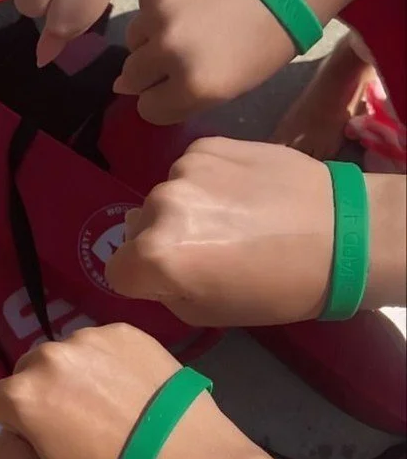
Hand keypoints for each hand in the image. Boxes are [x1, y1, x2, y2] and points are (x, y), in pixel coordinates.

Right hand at [0, 323, 283, 458]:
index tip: (49, 442)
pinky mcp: (125, 330)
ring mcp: (89, 338)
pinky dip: (110, 363)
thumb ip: (8, 454)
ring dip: (76, 374)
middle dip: (44, 392)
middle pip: (29, 371)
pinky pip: (103, 345)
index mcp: (21, 394)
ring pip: (67, 355)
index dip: (20, 425)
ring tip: (112, 406)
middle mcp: (48, 355)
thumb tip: (10, 430)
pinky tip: (133, 390)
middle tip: (80, 422)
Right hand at [105, 137, 336, 325]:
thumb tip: (152, 271)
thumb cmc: (279, 287)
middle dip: (163, 240)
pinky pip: (189, 169)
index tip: (173, 279)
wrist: (342, 232)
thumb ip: (166, 292)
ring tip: (233, 219)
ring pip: (166, 196)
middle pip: (139, 228)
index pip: (116, 270)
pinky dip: (206, 182)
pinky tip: (241, 193)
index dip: (141, 279)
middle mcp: (158, 206)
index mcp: (155, 255)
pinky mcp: (205, 145)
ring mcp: (181, 170)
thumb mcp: (211, 313)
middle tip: (210, 249)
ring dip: (186, 208)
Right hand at [114, 0, 331, 124]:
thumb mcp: (241, 80)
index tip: (175, 87)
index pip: (149, 109)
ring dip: (152, 37)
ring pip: (134, 39)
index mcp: (195, 86)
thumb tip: (132, 89)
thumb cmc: (280, 29)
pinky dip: (159, 5)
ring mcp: (157, 13)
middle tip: (177, 54)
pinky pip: (143, 5)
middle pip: (132, 78)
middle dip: (151, 72)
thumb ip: (188, 91)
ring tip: (186, 20)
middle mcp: (168, 52)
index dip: (162, 100)